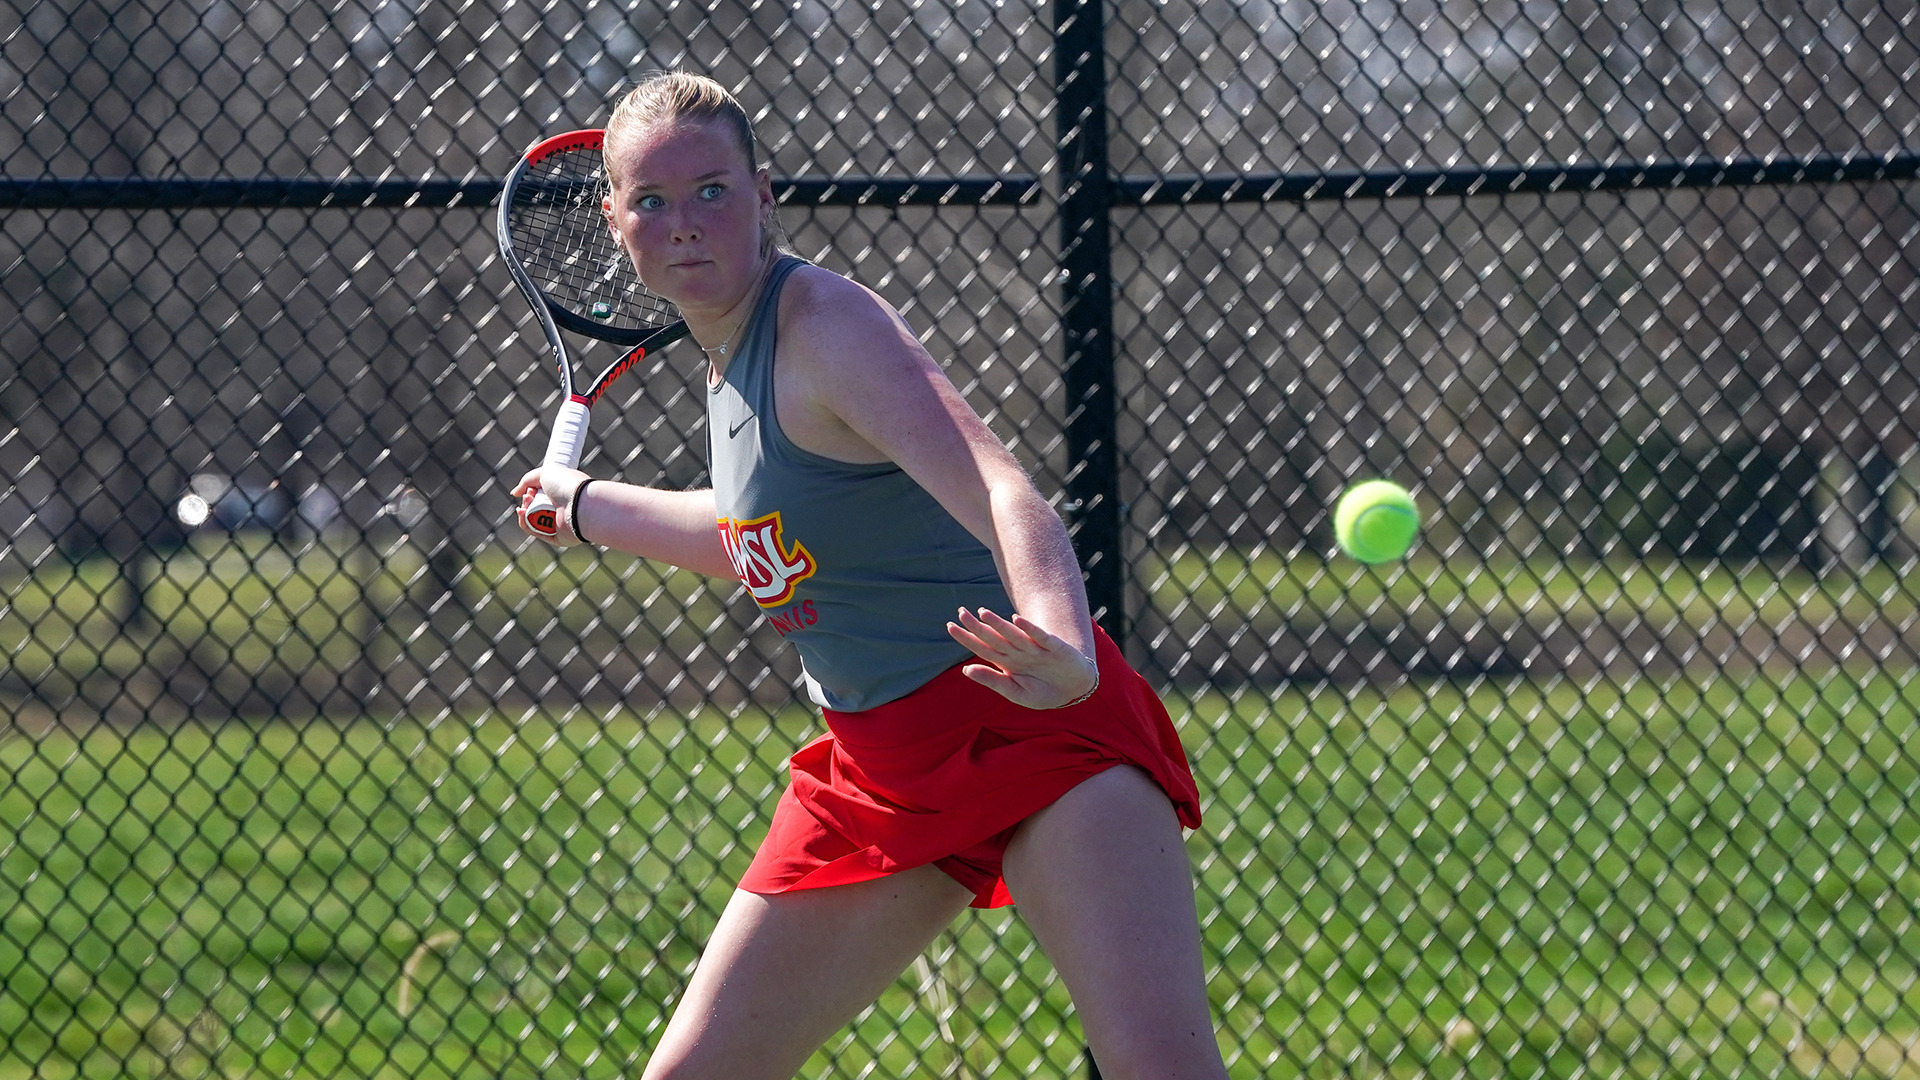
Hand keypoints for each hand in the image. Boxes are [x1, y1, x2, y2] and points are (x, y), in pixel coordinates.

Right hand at [511, 465, 590, 546]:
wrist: (580, 505)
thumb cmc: (566, 485)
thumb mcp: (544, 473)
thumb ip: (526, 481)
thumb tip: (514, 493)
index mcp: (565, 492)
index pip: (544, 494)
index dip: (532, 492)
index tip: (529, 490)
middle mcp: (564, 508)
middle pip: (537, 507)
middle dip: (527, 502)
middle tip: (528, 498)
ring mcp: (561, 523)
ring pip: (535, 520)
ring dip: (524, 513)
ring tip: (524, 506)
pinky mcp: (559, 537)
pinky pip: (537, 532)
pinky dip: (526, 524)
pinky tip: (522, 514)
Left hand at [946, 607, 1098, 708]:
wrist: (1074, 690)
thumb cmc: (1043, 691)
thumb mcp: (1016, 691)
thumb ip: (992, 680)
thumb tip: (966, 669)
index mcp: (1007, 662)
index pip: (982, 648)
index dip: (967, 638)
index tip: (950, 626)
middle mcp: (1018, 652)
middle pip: (994, 637)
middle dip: (977, 626)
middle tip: (961, 612)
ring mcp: (1035, 648)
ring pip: (1013, 634)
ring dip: (999, 624)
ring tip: (983, 613)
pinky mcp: (1054, 647)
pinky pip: (1040, 636)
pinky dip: (1029, 628)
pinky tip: (1016, 619)